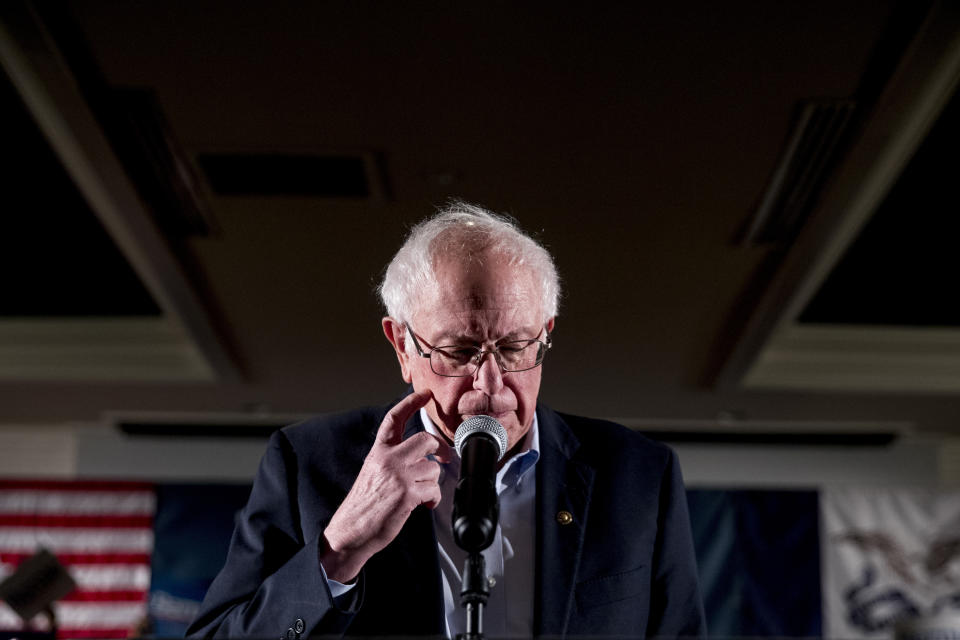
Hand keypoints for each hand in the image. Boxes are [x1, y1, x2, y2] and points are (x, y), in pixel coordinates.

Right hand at [320, 390, 450, 582]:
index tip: (423, 394)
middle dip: (439, 449)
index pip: (394, 420)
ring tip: (422, 494)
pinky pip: (434, 490)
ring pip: (433, 468)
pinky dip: (433, 499)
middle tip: (442, 457)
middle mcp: (388, 459)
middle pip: (425, 439)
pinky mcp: (407, 494)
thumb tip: (420, 458)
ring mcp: (398, 475)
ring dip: (432, 483)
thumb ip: (392, 460)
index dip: (410, 404)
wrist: (351, 530)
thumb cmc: (363, 505)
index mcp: (378, 452)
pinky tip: (424, 505)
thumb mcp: (372, 472)